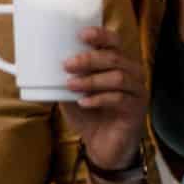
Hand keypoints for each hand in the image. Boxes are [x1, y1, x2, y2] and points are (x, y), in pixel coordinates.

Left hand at [62, 27, 147, 175]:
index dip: (100, 35)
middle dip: (89, 58)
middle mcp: (132, 73)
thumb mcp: (73, 95)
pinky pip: (119, 99)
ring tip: (71, 84)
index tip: (81, 34)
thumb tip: (46, 65)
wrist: (103, 149)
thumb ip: (67, 79)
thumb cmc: (90, 117)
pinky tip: (84, 102)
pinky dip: (99, 99)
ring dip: (91, 79)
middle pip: (114, 57)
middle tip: (67, 64)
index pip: (114, 42)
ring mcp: (137, 91)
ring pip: (118, 77)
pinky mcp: (136, 110)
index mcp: (118, 64)